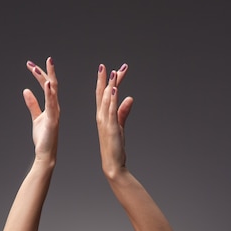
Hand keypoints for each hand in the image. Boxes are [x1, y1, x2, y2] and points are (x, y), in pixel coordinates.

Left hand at [23, 57, 59, 163]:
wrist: (46, 153)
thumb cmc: (43, 138)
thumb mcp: (36, 117)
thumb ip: (32, 104)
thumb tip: (26, 90)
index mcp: (52, 106)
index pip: (48, 86)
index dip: (40, 74)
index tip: (31, 65)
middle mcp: (55, 107)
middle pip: (51, 85)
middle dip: (45, 72)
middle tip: (34, 62)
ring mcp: (55, 113)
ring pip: (52, 92)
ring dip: (46, 78)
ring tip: (41, 67)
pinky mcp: (52, 120)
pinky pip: (51, 104)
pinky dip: (49, 93)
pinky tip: (46, 84)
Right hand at [96, 63, 132, 178]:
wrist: (112, 164)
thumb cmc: (115, 147)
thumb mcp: (120, 126)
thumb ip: (123, 111)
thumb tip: (129, 98)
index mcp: (102, 116)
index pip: (104, 95)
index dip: (107, 82)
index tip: (113, 70)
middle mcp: (101, 117)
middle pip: (102, 94)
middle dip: (104, 79)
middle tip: (105, 66)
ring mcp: (105, 122)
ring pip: (106, 100)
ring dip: (109, 85)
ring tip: (112, 72)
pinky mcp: (111, 128)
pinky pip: (111, 110)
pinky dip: (112, 99)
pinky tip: (114, 89)